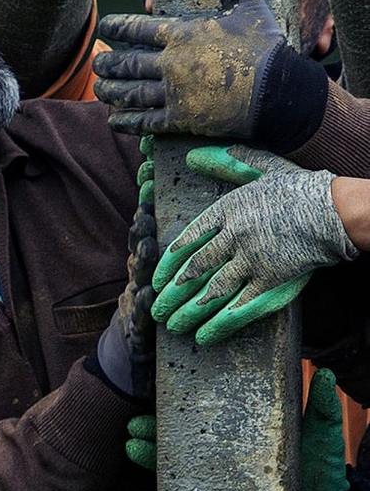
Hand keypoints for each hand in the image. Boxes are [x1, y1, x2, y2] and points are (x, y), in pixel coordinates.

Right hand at [92, 138, 157, 399]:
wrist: (130, 356)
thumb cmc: (154, 308)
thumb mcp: (162, 272)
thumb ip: (170, 243)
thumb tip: (180, 201)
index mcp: (148, 259)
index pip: (149, 219)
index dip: (149, 193)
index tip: (152, 166)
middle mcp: (138, 273)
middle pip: (140, 238)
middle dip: (142, 214)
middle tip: (148, 189)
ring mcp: (133, 298)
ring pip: (138, 273)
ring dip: (141, 256)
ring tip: (147, 238)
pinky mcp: (136, 328)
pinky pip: (138, 315)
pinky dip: (140, 305)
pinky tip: (144, 296)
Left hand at [94, 0, 328, 150]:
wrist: (279, 90)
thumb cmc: (264, 43)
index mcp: (182, 33)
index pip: (136, 28)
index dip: (116, 27)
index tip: (104, 27)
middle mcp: (171, 63)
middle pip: (127, 62)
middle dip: (108, 63)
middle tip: (97, 62)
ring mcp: (174, 93)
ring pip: (130, 92)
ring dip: (110, 90)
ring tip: (99, 88)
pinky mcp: (181, 119)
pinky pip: (145, 121)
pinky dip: (126, 121)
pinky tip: (114, 119)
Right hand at [125, 369, 352, 490]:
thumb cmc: (323, 479)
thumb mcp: (322, 442)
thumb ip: (321, 412)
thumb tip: (326, 374)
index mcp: (239, 441)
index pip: (201, 421)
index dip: (176, 410)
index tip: (155, 400)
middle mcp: (221, 464)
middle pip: (177, 445)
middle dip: (150, 434)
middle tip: (134, 428)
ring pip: (171, 474)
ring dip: (148, 461)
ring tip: (133, 449)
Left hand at [150, 145, 357, 345]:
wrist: (334, 211)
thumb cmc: (298, 189)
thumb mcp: (260, 168)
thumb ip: (227, 164)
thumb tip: (193, 154)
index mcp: (227, 210)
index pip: (188, 239)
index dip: (169, 262)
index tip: (157, 278)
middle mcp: (234, 236)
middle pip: (195, 269)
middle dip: (173, 293)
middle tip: (157, 308)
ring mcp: (252, 260)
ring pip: (212, 291)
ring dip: (188, 311)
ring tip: (172, 325)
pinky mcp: (272, 280)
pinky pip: (240, 306)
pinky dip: (219, 323)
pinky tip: (204, 335)